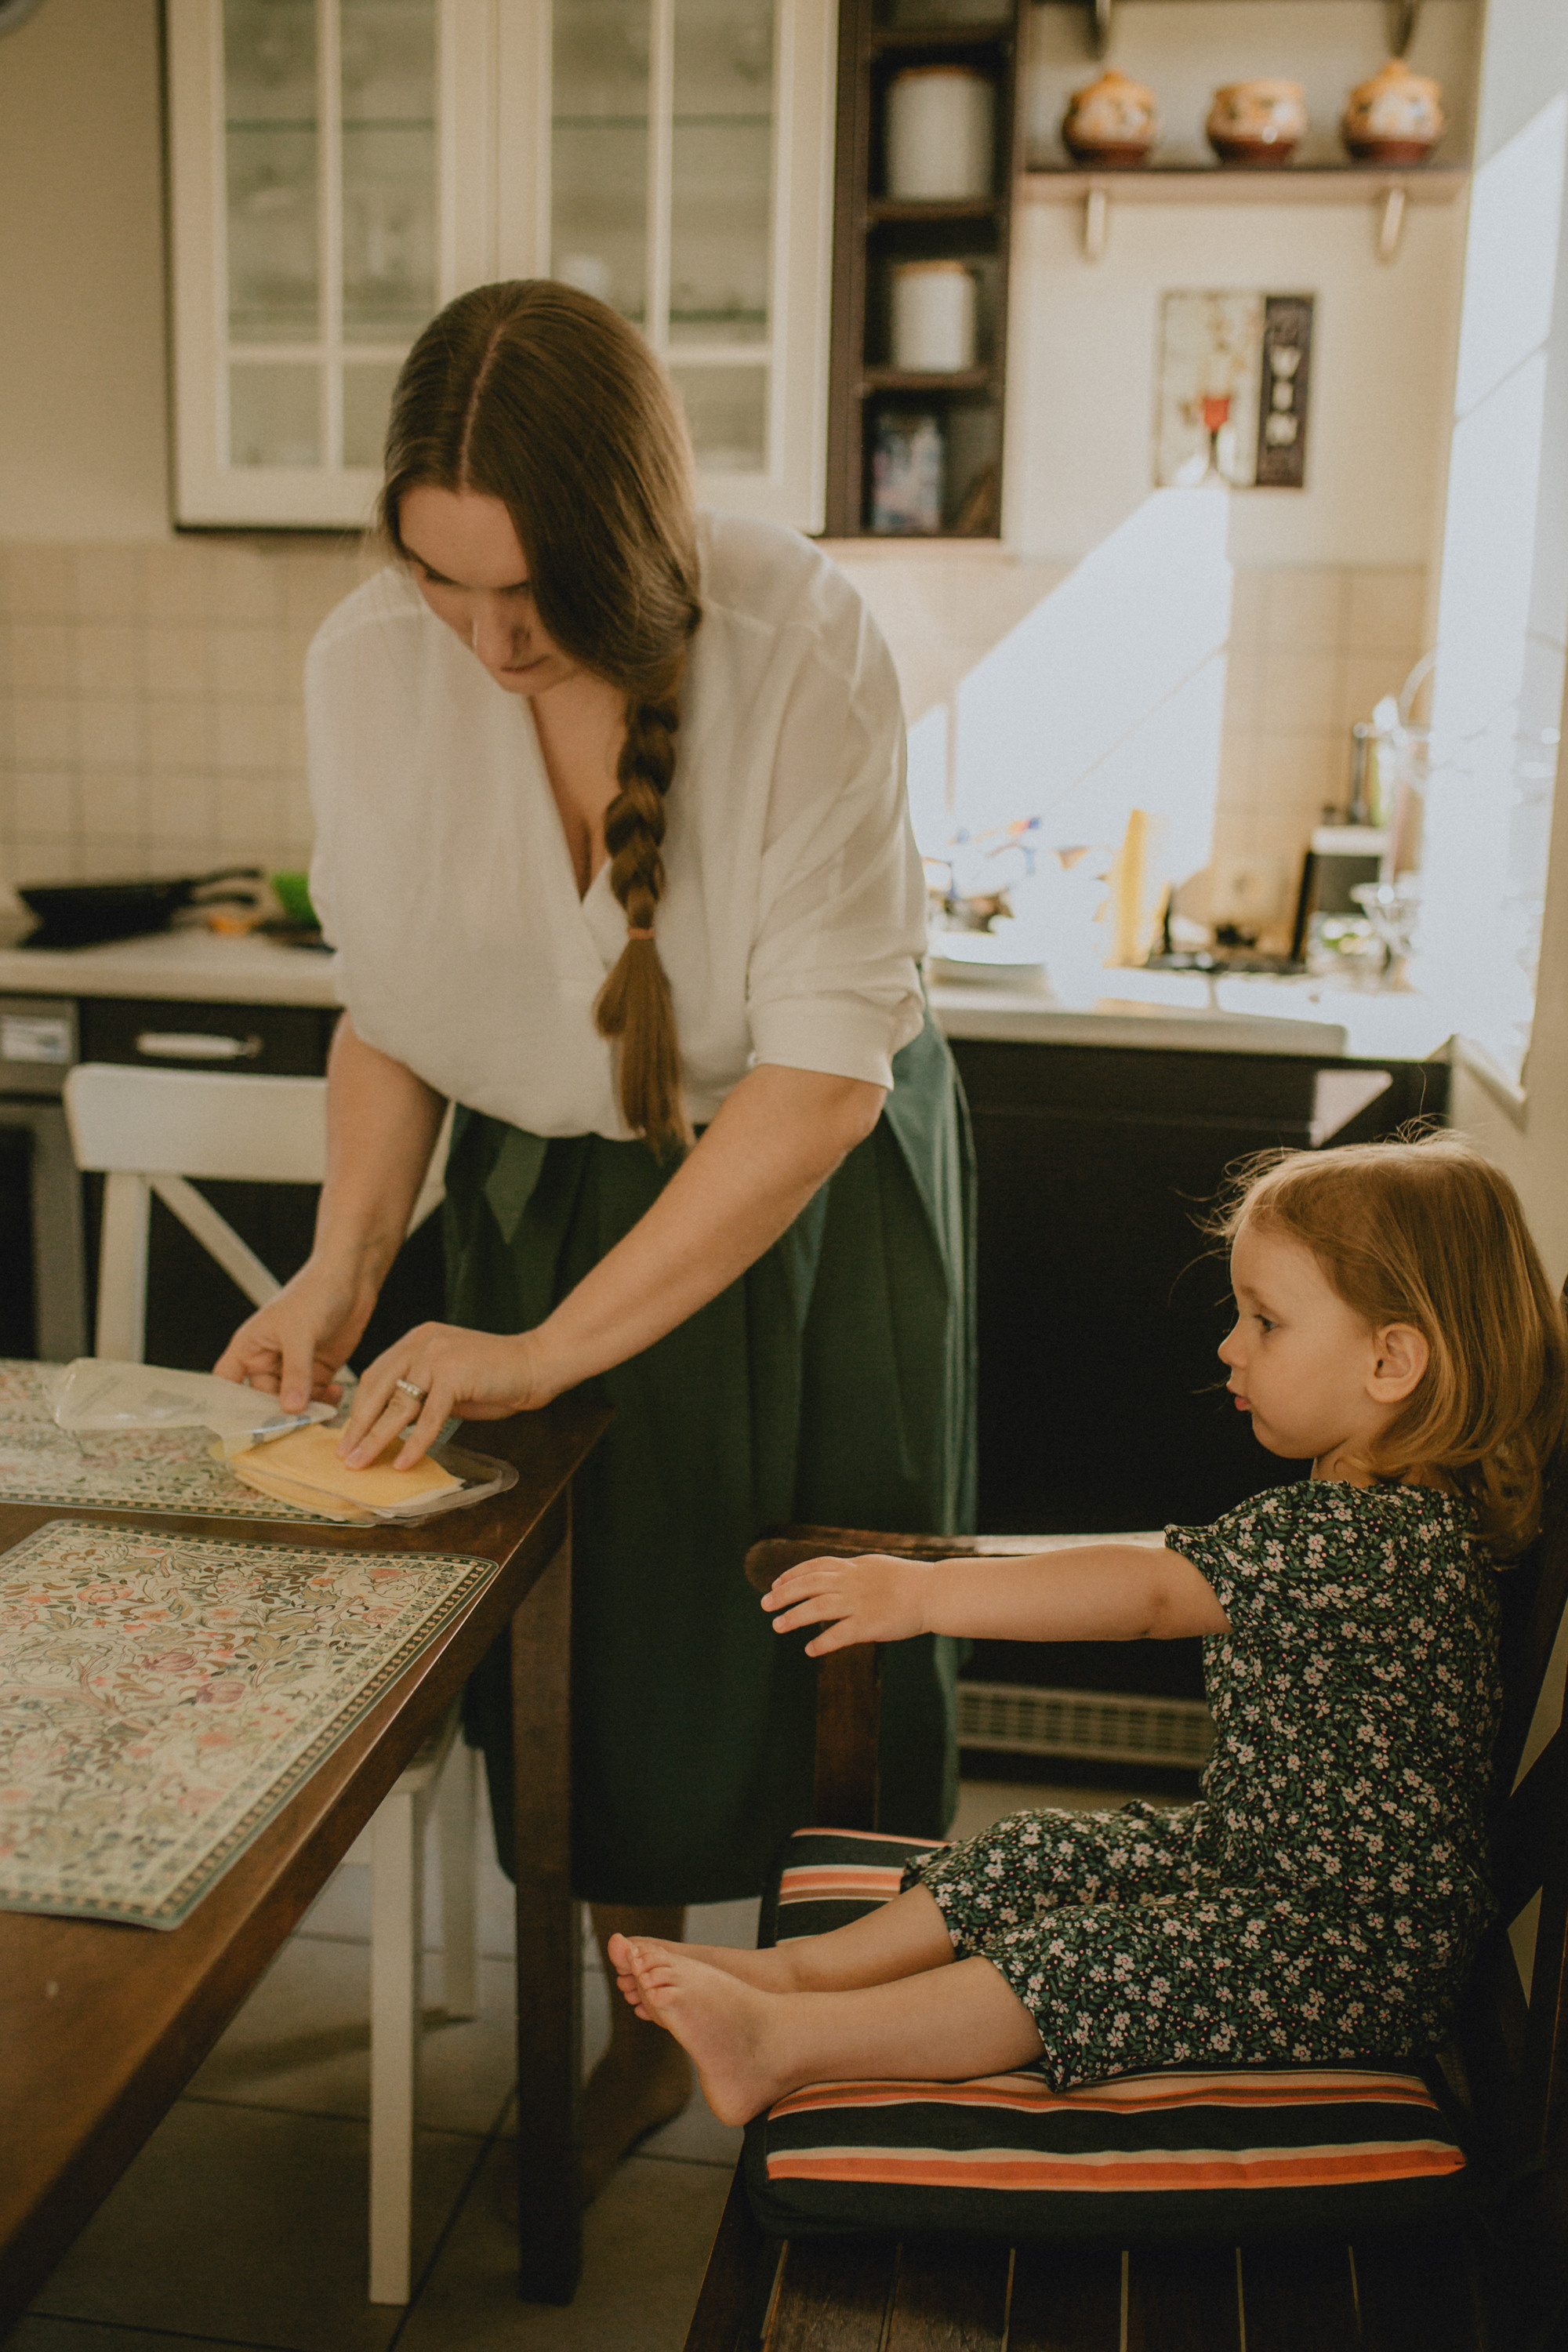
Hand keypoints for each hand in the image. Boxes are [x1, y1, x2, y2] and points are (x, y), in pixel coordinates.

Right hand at [214, 1262, 375, 1413]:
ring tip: (319, 1416)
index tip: (240, 1428)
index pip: (226, 1383)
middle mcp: (268, 1361)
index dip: (228, 1406)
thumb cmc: (314, 1292)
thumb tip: (290, 1409)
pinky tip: (335, 1397)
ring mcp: (295, 1368)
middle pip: (263, 1401)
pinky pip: (317, 1397)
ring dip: (305, 1413)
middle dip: (277, 1417)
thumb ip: (296, 1372)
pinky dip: (325, 1403)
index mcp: (250, 1347)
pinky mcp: (320, 1370)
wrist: (351, 1277)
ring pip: (293, 1403)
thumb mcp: (300, 1333)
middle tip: (292, 1432)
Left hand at [338, 1322, 557, 1469]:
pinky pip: (428, 1417)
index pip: (376, 1376)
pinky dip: (415, 1443)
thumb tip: (393, 1425)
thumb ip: (422, 1393)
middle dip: (358, 1427)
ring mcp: (437, 1356)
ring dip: (376, 1439)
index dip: (360, 1408)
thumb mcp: (448, 1380)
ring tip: (361, 1463)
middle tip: (345, 1456)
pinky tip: (404, 1463)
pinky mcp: (454, 1375)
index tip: (350, 1436)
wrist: (538, 1362)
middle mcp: (421, 1343)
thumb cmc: (496, 1376)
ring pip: (398, 1406)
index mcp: (416, 1340)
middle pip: (378, 1390)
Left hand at [761, 1553, 932, 1654]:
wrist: (933, 1592)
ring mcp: (858, 1603)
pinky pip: (838, 1635)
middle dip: (783, 1594)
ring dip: (793, 1617)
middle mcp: (851, 1582)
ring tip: (777, 1626)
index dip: (792, 1575)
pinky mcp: (868, 1624)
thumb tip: (839, 1574)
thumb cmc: (910, 1582)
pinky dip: (821, 1642)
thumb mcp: (878, 1567)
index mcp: (854, 1567)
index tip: (776, 1583)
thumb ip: (856, 1571)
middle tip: (765, 1604)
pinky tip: (809, 1649)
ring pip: (817, 1608)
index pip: (815, 1566)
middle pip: (808, 1585)